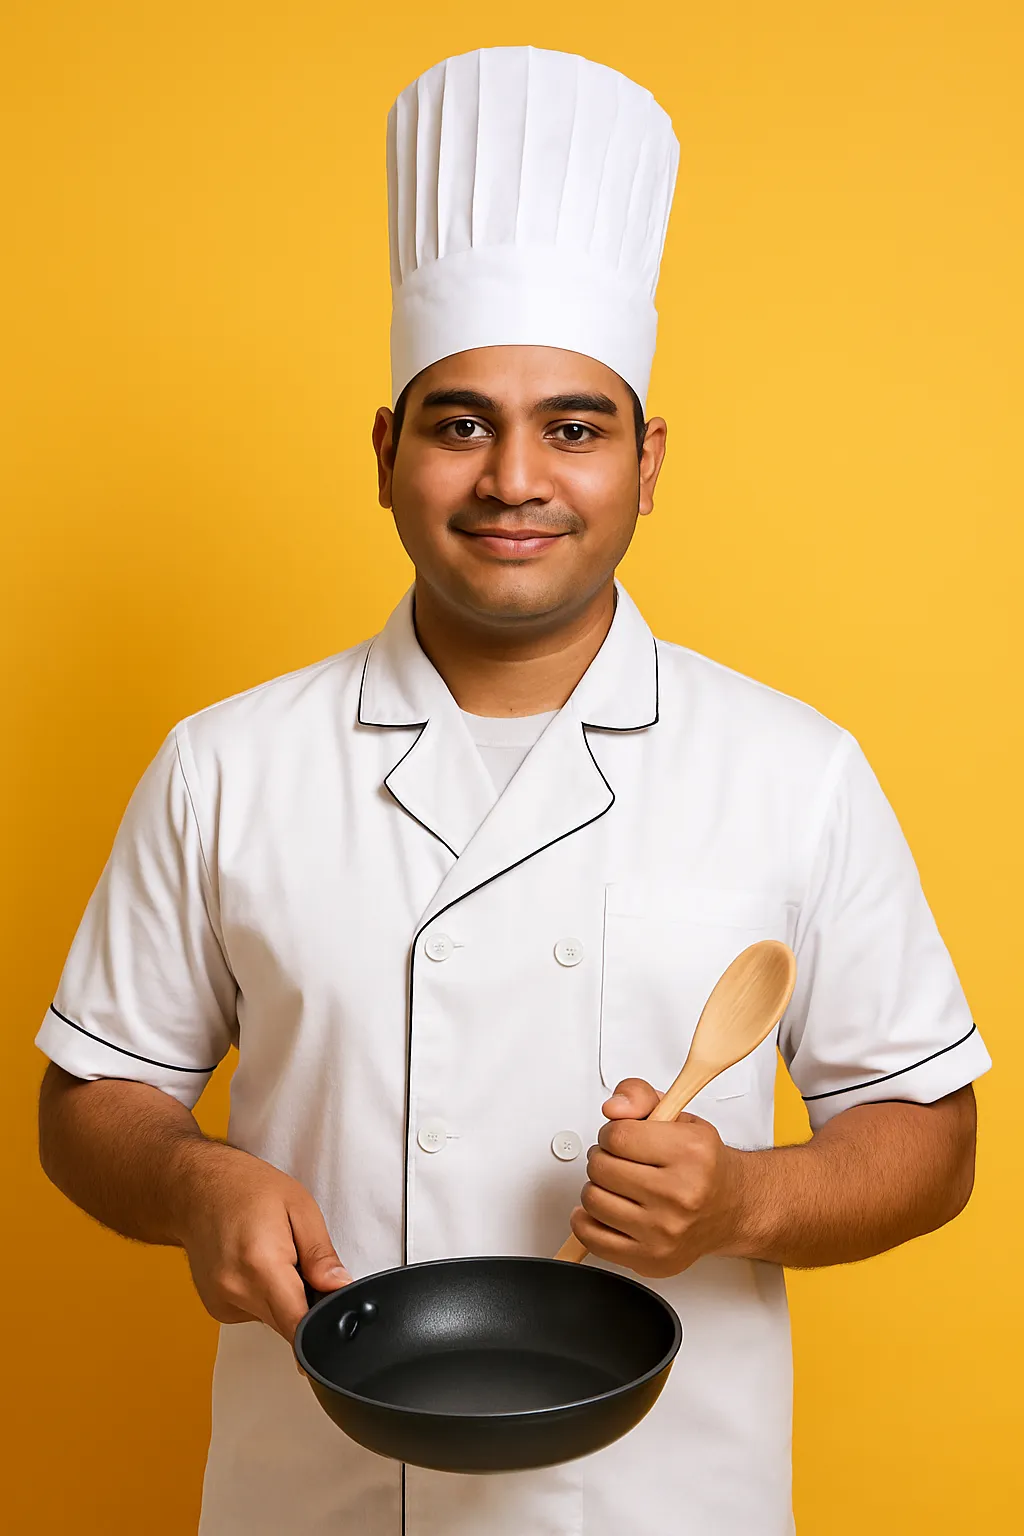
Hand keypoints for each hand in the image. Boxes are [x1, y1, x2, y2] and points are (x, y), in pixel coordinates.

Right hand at [173, 1141, 351, 1342]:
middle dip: (304, 1302)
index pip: (297, 1325)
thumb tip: (339, 1286)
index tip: (332, 1316)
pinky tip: (256, 1266)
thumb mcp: (299, 1206)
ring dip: (283, 1299)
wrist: (195, 1187)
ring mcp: (222, 1302)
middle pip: (288, 1324)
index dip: (322, 1326)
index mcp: (261, 1264)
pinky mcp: (217, 1308)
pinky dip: (264, 1296)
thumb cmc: (244, 1188)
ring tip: (275, 1258)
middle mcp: (236, 1290)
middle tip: (300, 1263)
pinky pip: (255, 1314)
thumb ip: (321, 1253)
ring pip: (273, 1320)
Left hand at [568, 1078, 747, 1278]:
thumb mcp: (678, 1115)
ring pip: (592, 1200)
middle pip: (600, 1167)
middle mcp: (680, 1194)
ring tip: (618, 1186)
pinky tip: (605, 1210)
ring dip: (597, 1188)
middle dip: (603, 1158)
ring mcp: (665, 1231)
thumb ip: (638, 1096)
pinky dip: (586, 1221)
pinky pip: (592, 1238)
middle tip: (620, 1162)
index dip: (612, 1133)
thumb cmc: (703, 1164)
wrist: (733, 1207)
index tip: (622, 1138)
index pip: (616, 1135)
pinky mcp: (651, 1258)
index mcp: (690, 1153)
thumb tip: (614, 1108)